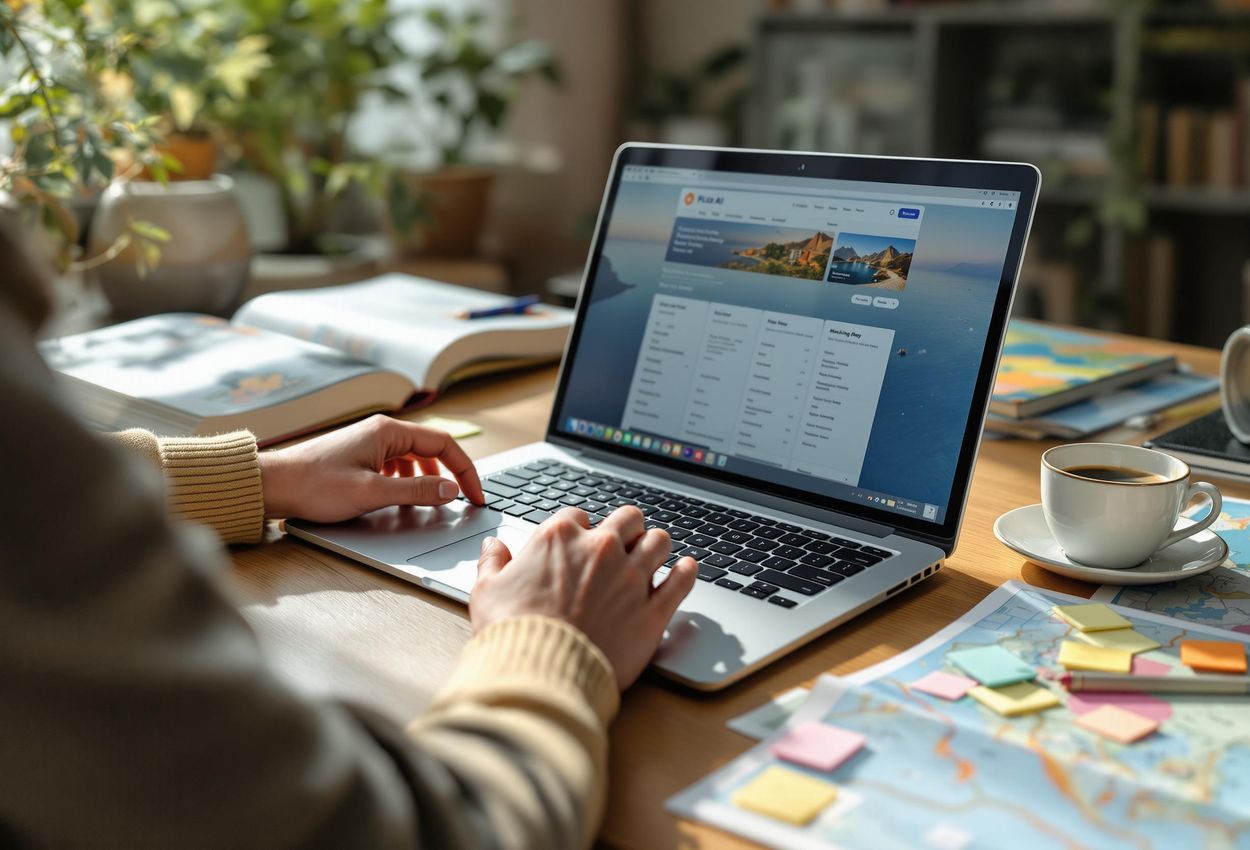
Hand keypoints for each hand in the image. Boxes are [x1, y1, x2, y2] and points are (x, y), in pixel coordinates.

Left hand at [259, 414, 484, 522]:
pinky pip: (397, 464)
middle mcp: (382, 431)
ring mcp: (371, 443)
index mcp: (389, 431)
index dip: (465, 470)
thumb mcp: (372, 493)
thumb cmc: (315, 485)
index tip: (475, 495)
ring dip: (429, 478)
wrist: (275, 485)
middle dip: (451, 474)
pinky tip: (403, 497)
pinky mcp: (361, 456)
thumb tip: (450, 491)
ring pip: (415, 457)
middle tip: (462, 501)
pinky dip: (409, 480)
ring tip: (433, 502)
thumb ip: (416, 491)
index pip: (445, 443)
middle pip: (433, 448)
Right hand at [470, 506, 698, 689]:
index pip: (578, 515)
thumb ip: (493, 563)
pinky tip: (685, 569)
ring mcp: (631, 579)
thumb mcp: (487, 592)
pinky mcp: (652, 611)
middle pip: (628, 518)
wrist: (542, 672)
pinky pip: (681, 581)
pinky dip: (686, 572)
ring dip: (656, 546)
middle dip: (626, 528)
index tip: (578, 544)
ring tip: (653, 555)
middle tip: (622, 544)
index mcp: (560, 538)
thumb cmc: (513, 632)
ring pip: (659, 541)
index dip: (579, 529)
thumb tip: (494, 548)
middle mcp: (600, 550)